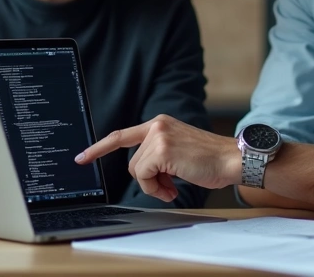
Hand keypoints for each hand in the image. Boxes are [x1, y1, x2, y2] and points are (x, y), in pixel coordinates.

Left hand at [76, 115, 239, 201]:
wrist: (231, 159)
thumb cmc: (211, 160)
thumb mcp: (179, 150)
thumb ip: (158, 155)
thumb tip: (145, 175)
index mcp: (160, 124)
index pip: (121, 135)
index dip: (99, 148)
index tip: (82, 157)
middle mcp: (157, 126)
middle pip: (132, 162)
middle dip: (147, 180)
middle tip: (169, 187)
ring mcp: (158, 136)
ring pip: (137, 171)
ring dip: (154, 185)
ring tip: (174, 188)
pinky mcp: (162, 150)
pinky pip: (144, 176)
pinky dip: (155, 188)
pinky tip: (173, 189)